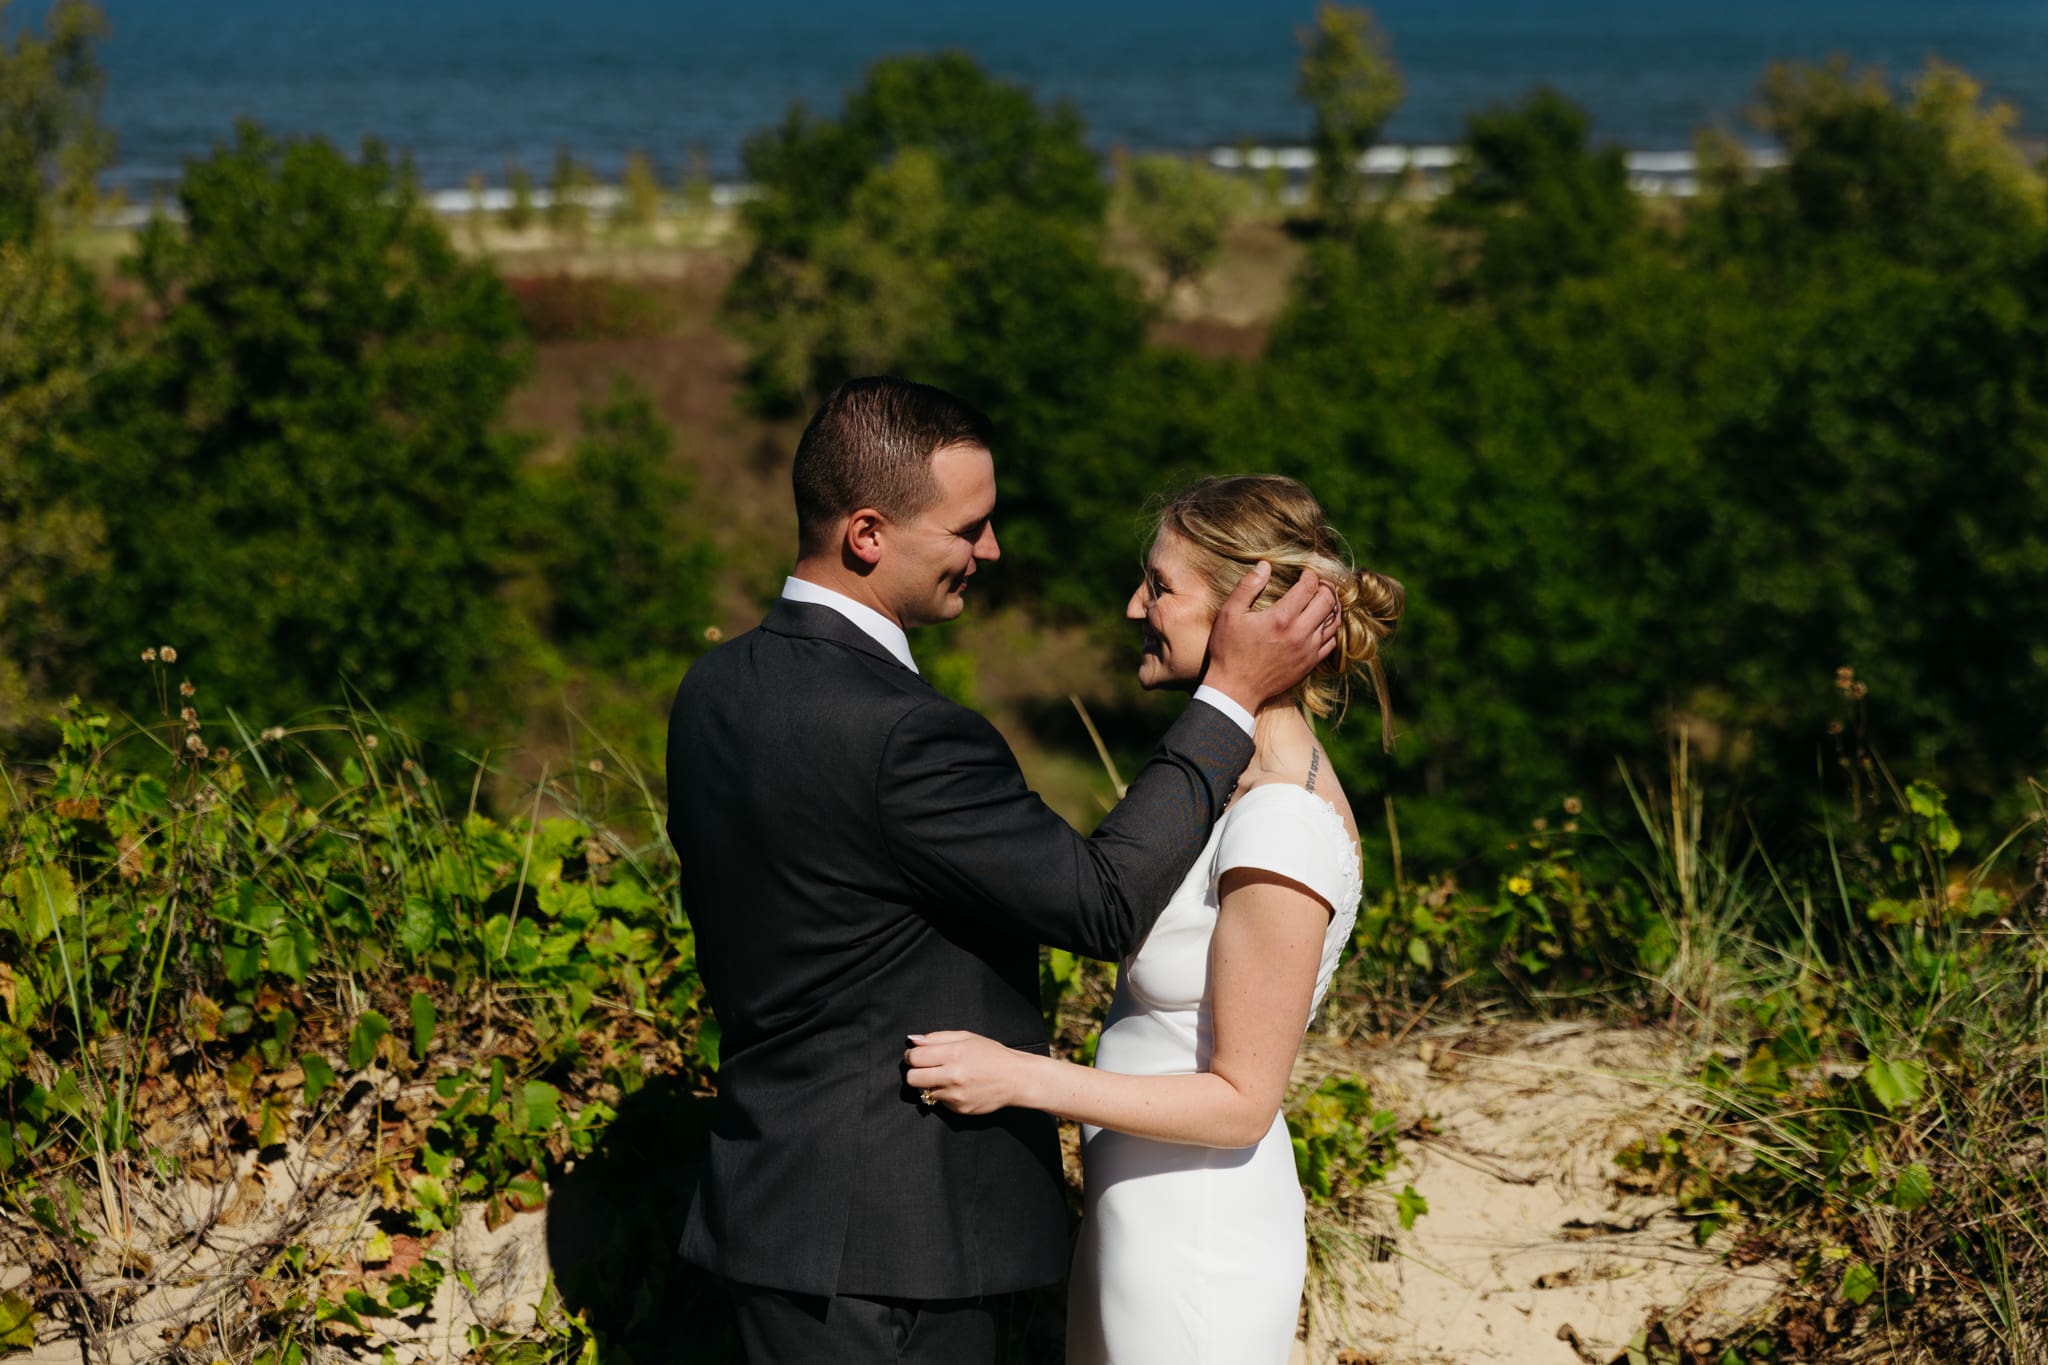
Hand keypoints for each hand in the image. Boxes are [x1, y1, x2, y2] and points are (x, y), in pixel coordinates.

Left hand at [903, 1031, 1035, 1115]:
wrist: (1015, 1079)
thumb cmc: (991, 1054)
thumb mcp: (966, 1037)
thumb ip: (937, 1038)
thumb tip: (912, 1040)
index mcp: (954, 1053)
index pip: (915, 1057)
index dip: (910, 1055)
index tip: (915, 1055)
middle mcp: (953, 1076)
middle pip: (912, 1079)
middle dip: (914, 1072)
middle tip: (924, 1068)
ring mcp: (956, 1095)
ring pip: (924, 1092)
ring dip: (929, 1085)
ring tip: (944, 1077)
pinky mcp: (959, 1109)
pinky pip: (940, 1102)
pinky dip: (944, 1094)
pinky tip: (958, 1087)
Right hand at [1201, 562, 1339, 713]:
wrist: (1235, 690)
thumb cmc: (1228, 651)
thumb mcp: (1230, 614)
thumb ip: (1247, 587)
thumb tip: (1265, 565)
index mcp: (1281, 618)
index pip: (1309, 587)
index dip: (1310, 575)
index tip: (1305, 572)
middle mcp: (1300, 633)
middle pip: (1327, 601)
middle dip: (1326, 586)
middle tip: (1319, 581)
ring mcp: (1307, 650)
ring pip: (1333, 621)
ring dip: (1332, 606)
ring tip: (1324, 598)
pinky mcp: (1309, 664)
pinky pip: (1331, 642)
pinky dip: (1330, 628)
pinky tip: (1321, 623)